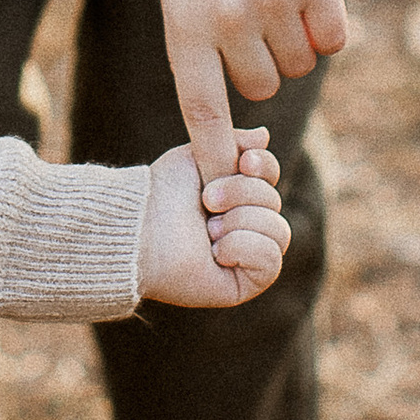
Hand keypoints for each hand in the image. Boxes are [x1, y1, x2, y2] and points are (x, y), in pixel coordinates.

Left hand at [136, 132, 290, 307]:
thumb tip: (264, 135)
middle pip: (274, 201)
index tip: (243, 162)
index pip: (271, 178)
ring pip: (279, 231)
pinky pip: (271, 262)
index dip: (264, 166)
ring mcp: (247, 256)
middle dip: (240, 194)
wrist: (140, 227)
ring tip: (207, 230)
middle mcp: (245, 225)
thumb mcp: (197, 155)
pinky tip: (216, 251)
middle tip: (206, 200)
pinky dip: (244, 248)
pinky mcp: (245, 283)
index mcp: (235, 196)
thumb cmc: (161, 193)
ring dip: (239, 222)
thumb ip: (233, 142)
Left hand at [154, 0, 346, 182]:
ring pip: (299, 63)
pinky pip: (333, 39)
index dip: (214, 151)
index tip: (221, 185)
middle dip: (259, 63)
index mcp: (184, 19)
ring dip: (293, 40)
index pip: (201, 106)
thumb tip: (241, 101)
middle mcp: (229, 17)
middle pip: (262, 86)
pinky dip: (325, 25)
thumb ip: (202, 37)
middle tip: (248, 12)